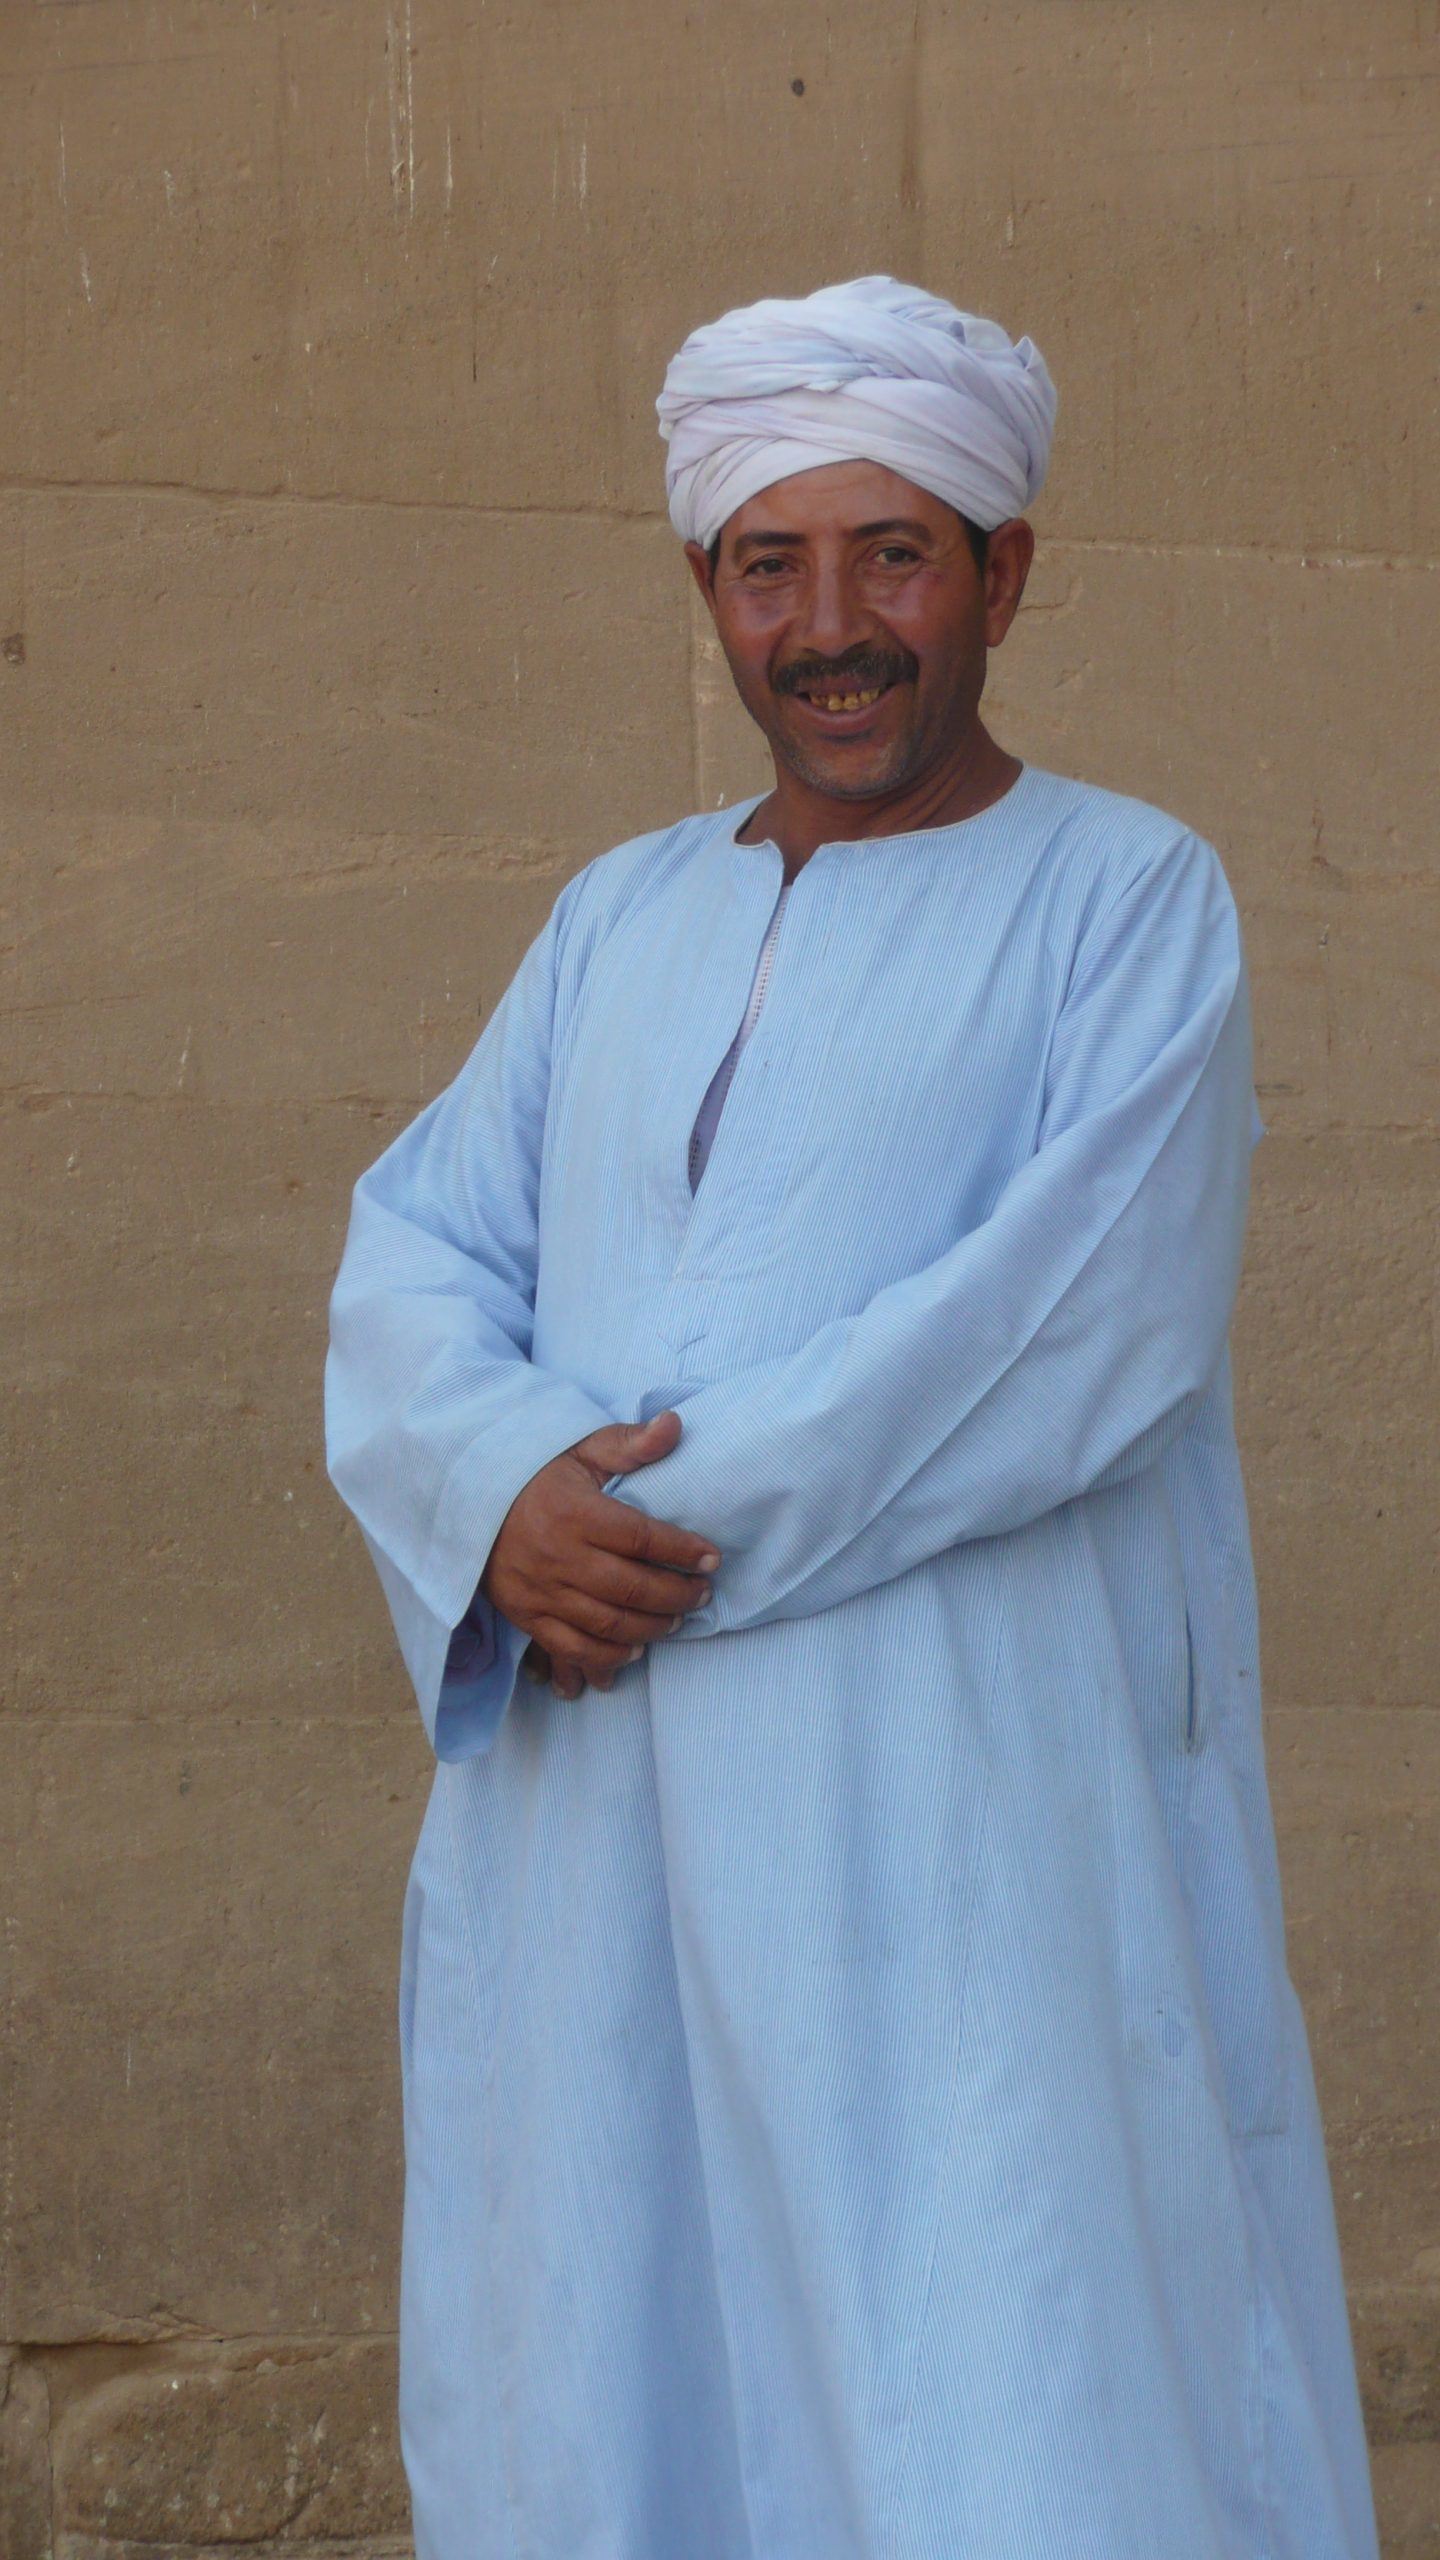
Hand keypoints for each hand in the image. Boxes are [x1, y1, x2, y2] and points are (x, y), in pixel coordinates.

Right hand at [482, 1411, 719, 1699]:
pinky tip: (633, 1651)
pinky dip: (606, 1656)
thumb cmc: (536, 1474)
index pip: (641, 1538)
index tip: (712, 1558)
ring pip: (607, 1623)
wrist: (468, 1500)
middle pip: (631, 1588)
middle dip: (676, 1595)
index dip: (682, 1550)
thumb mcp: (580, 1449)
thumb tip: (674, 1424)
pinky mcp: (525, 1615)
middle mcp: (558, 1555)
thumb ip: (629, 1443)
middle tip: (701, 1594)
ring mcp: (540, 1590)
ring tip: (676, 1619)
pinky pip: (571, 1647)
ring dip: (650, 1628)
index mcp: (575, 1512)